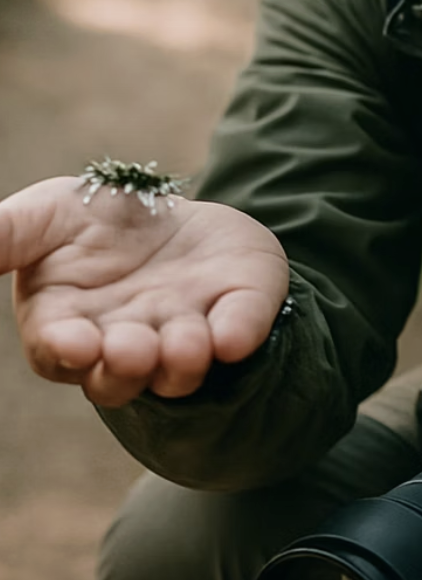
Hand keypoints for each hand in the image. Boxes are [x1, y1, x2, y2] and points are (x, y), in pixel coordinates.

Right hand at [0, 175, 288, 407]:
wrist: (164, 205)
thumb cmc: (88, 220)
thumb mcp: (40, 217)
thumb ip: (1, 237)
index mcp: (68, 324)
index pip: (60, 354)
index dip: (68, 353)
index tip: (76, 342)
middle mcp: (127, 340)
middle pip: (121, 375)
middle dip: (126, 367)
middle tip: (134, 348)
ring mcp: (184, 328)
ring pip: (181, 367)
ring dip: (183, 361)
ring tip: (186, 342)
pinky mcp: (236, 309)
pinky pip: (240, 330)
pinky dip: (238, 332)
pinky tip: (234, 333)